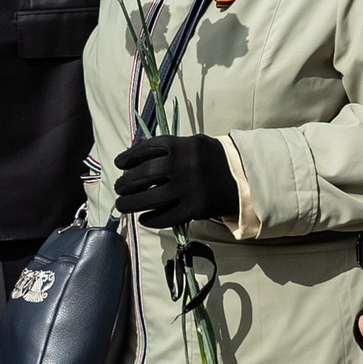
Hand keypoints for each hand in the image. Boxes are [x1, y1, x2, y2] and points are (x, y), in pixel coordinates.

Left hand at [112, 135, 236, 229]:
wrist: (244, 177)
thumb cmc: (213, 159)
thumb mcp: (193, 144)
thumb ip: (168, 148)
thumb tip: (135, 153)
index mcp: (182, 146)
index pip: (146, 149)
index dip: (129, 157)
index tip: (118, 164)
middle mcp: (182, 166)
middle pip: (143, 176)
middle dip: (125, 183)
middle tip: (118, 188)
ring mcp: (188, 188)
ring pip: (151, 198)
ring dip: (131, 203)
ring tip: (122, 204)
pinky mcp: (195, 208)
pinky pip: (167, 217)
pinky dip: (152, 219)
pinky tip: (144, 219)